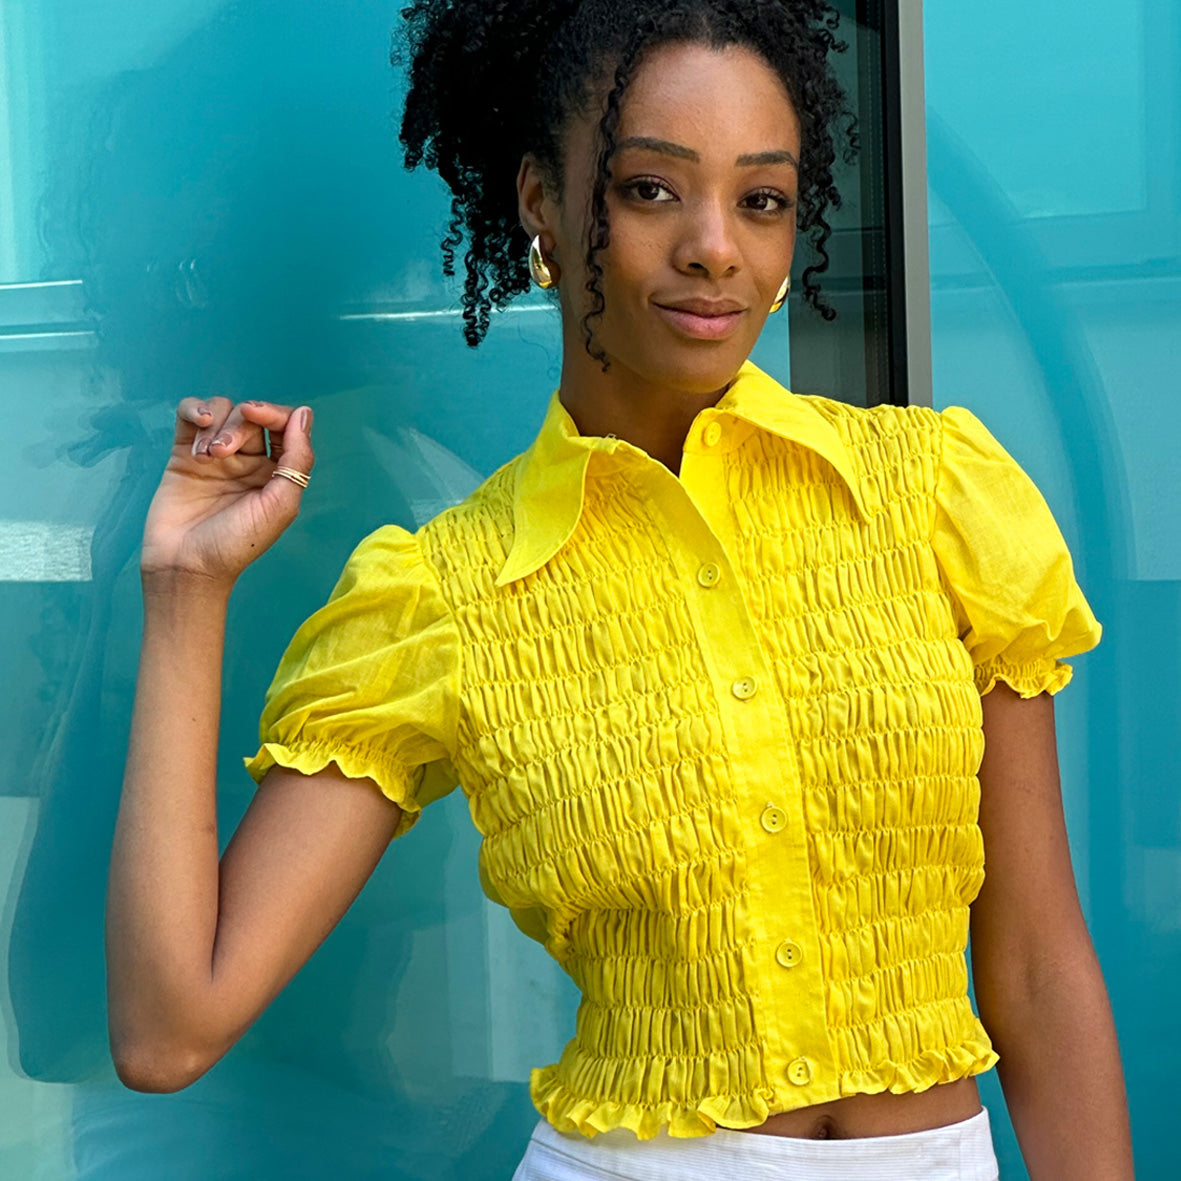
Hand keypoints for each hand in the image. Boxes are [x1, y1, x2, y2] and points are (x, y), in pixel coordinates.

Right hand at [140, 397, 314, 585]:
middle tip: (223, 453)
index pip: (283, 426)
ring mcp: (216, 456)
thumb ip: (298, 459)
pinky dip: (194, 409)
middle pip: (250, 417)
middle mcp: (248, 461)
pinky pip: (190, 414)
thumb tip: (304, 413)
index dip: (273, 412)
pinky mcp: (184, 453)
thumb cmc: (237, 543)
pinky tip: (197, 425)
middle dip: (238, 425)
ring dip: (215, 426)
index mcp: (276, 473)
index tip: (256, 414)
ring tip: (206, 457)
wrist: (187, 564)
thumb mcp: (280, 504)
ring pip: (222, 411)